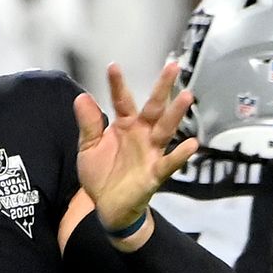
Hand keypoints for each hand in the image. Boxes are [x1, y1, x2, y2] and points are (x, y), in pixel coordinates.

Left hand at [75, 62, 198, 233]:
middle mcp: (142, 134)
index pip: (122, 101)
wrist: (107, 206)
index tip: (113, 66)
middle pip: (155, 107)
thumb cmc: (102, 174)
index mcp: (125, 125)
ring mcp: (151, 152)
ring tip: (187, 96)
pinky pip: (169, 163)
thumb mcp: (88, 147)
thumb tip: (81, 97)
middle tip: (173, 66)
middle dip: (163, 88)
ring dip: (176, 114)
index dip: (118, 85)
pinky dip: (180, 155)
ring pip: (166, 129)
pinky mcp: (155, 173)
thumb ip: (88, 124)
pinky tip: (191, 144)